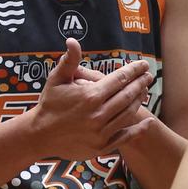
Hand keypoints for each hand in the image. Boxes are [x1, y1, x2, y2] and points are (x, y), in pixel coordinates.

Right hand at [28, 38, 152, 159]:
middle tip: (148, 76)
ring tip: (145, 91)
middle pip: (128, 95)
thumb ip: (69, 61)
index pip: (120, 79)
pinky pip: (125, 137)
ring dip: (140, 101)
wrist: (39, 135)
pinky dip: (139, 129)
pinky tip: (148, 121)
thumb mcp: (57, 80)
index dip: (134, 70)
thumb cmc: (49, 104)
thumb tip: (72, 41)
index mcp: (90, 95)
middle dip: (140, 83)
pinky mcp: (101, 147)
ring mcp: (101, 132)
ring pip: (128, 114)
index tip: (143, 65)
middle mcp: (98, 114)